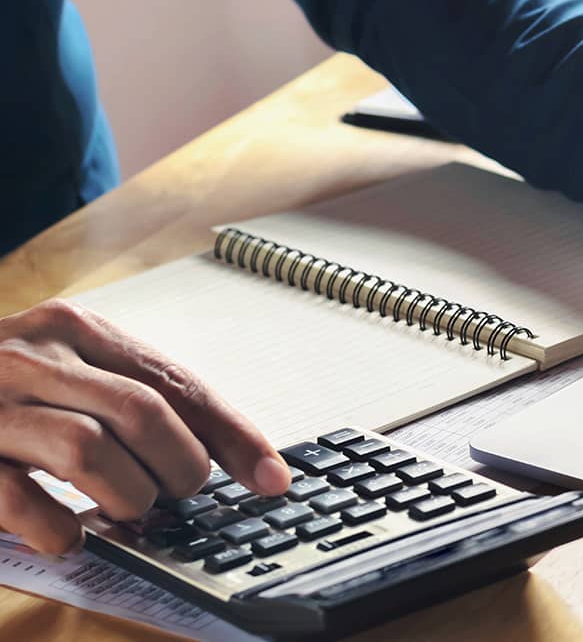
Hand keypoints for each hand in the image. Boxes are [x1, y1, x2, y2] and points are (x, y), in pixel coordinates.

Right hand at [0, 300, 290, 553]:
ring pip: (91, 451)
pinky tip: (68, 533)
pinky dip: (59, 528)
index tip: (273, 478)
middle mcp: (34, 355)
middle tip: (179, 494)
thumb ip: (133, 397)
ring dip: (128, 496)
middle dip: (180, 468)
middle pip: (144, 413)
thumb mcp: (70, 370)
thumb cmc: (0, 387)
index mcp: (77, 330)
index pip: (178, 382)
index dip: (234, 435)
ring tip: (129, 510)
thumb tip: (224, 453)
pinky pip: (19, 499)